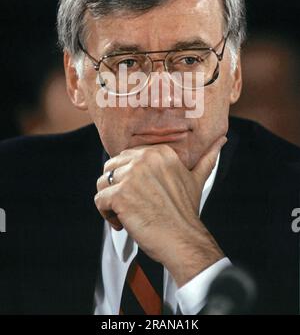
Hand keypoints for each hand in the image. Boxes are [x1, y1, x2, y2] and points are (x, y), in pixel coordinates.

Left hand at [94, 136, 226, 285]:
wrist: (184, 240)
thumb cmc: (186, 213)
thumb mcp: (197, 179)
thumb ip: (207, 158)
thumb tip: (221, 141)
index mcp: (160, 152)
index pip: (128, 156)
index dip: (129, 177)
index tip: (140, 193)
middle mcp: (145, 159)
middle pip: (112, 167)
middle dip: (117, 187)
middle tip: (131, 204)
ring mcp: (131, 176)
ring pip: (103, 183)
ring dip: (110, 201)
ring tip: (125, 214)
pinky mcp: (120, 195)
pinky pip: (99, 199)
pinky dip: (106, 215)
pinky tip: (122, 223)